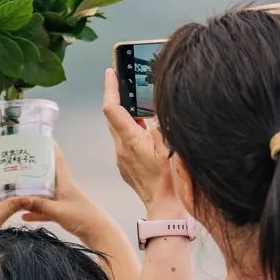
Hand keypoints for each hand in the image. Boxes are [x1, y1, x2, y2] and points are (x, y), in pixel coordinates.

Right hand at [16, 145, 112, 246]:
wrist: (99, 234)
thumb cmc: (83, 218)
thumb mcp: (58, 211)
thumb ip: (39, 205)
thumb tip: (19, 198)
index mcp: (65, 182)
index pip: (57, 159)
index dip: (50, 147)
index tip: (40, 138)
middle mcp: (64, 189)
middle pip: (47, 176)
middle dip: (34, 170)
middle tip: (18, 164)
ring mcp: (64, 201)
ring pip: (45, 193)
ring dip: (32, 192)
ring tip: (16, 189)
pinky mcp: (64, 213)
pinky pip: (46, 209)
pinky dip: (36, 211)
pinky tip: (24, 215)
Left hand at [102, 68, 181, 216]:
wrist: (163, 206)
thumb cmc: (170, 181)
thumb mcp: (169, 147)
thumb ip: (160, 126)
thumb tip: (153, 112)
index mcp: (130, 139)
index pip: (112, 108)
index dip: (110, 88)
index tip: (110, 73)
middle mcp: (121, 148)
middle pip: (113, 116)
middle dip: (118, 98)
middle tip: (125, 82)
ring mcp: (121, 158)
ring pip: (119, 130)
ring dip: (127, 116)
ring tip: (140, 106)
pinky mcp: (124, 165)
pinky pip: (124, 142)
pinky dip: (131, 132)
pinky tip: (145, 131)